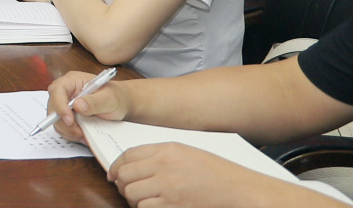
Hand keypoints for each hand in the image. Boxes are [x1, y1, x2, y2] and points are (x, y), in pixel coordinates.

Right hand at [46, 70, 131, 140]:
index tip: (69, 120)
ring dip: (68, 130)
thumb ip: (95, 101)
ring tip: (84, 134)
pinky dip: (71, 134)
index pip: (57, 90)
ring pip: (56, 120)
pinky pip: (62, 127)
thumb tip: (77, 105)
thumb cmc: (117, 97)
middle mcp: (66, 92)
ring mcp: (65, 105)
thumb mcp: (110, 98)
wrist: (121, 105)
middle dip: (64, 122)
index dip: (59, 105)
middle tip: (79, 132)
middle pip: (53, 107)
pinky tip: (84, 134)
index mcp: (73, 81)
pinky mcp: (68, 116)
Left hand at [110, 142, 313, 206]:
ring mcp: (168, 188)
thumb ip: (159, 156)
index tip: (113, 174)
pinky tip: (156, 206)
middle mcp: (164, 166)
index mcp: (167, 150)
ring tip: (146, 200)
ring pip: (132, 195)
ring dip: (134, 199)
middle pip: (125, 175)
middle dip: (123, 185)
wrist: (239, 190)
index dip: (115, 166)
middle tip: (130, 190)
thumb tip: (131, 165)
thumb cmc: (217, 172)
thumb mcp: (187, 153)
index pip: (128, 155)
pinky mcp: (172, 206)